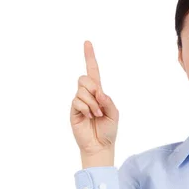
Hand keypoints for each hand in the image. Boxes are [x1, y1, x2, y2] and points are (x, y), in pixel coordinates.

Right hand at [70, 40, 118, 156]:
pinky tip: (89, 117)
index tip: (87, 42)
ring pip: (82, 90)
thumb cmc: (108, 130)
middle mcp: (87, 95)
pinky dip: (86, 109)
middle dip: (93, 88)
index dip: (90, 57)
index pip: (93, 72)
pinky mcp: (74, 110)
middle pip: (84, 78)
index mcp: (99, 93)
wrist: (100, 145)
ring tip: (96, 115)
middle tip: (100, 101)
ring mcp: (79, 102)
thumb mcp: (114, 114)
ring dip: (92, 103)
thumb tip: (99, 92)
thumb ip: (108, 101)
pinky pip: (77, 101)